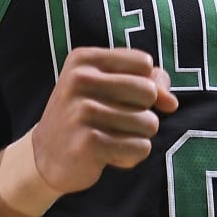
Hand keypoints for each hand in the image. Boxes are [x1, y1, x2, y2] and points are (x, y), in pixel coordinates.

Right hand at [30, 47, 177, 193]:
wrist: (45, 157)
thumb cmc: (87, 117)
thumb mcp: (109, 87)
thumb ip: (148, 82)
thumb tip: (171, 103)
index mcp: (83, 59)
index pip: (144, 63)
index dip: (145, 84)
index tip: (124, 99)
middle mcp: (80, 80)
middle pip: (149, 92)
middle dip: (143, 112)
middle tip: (117, 122)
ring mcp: (82, 112)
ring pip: (149, 123)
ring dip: (137, 137)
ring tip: (110, 138)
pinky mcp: (89, 143)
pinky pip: (140, 148)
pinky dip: (131, 156)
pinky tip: (107, 155)